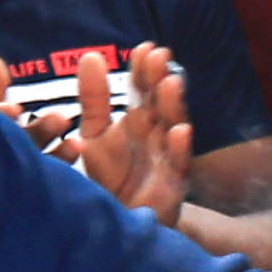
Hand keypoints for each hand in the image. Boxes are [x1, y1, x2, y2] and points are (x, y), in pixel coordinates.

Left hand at [22, 50, 199, 218]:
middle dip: (160, 80)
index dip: (144, 69)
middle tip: (159, 56)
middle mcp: (157, 135)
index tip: (144, 48)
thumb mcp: (95, 134)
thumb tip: (91, 56)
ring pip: (174, 127)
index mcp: (140, 120)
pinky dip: (179, 148)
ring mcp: (167, 159)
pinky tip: (178, 131)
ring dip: (174, 105)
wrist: (120, 224)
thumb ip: (94, 99)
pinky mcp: (173, 186)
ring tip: (170, 82)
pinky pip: (178, 165)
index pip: (143, 89)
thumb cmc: (110, 179)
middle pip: (161, 103)